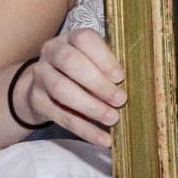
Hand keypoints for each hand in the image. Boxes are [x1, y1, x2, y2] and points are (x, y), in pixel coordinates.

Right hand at [17, 28, 124, 144]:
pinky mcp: (36, 100)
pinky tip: (103, 139)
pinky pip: (59, 115)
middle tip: (120, 100)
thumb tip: (140, 85)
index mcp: (71, 39)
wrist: (47, 85)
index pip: (84, 40)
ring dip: (90, 106)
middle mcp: (52, 52)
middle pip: (70, 63)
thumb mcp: (98, 61)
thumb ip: (112, 68)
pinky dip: (84, 129)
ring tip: (113, 119)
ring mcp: (40, 76)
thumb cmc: (86, 69)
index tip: (120, 77)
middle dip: (97, 83)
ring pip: (61, 89)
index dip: (103, 58)